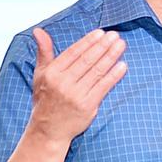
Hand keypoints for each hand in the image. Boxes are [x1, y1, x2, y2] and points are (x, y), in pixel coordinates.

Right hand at [26, 27, 126, 143]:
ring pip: (96, 72)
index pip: (73, 53)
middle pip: (87, 60)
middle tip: (115, 35)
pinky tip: (123, 65)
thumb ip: (44, 52)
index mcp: (51, 73)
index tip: (100, 32)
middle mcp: (63, 83)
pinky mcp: (87, 106)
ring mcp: (76, 95)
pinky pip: (103, 87)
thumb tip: (38, 31)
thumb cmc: (45, 99)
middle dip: (103, 46)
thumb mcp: (40, 75)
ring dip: (111, 57)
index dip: (88, 42)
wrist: (48, 130)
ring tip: (121, 45)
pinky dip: (114, 75)